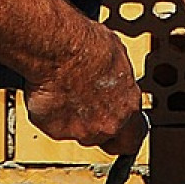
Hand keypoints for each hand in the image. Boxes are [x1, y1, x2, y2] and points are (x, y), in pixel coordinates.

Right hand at [20, 19, 145, 152]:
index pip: (133, 138)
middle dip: (97, 122)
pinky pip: (53, 125)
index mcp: (128, 107)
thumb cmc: (87, 45)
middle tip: (87, 102)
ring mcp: (81, 130)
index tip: (120, 127)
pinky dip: (51, 113)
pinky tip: (51, 92)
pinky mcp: (54, 129)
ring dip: (74, 117)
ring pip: (79, 132)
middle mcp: (107, 124)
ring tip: (67, 90)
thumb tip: (114, 76)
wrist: (57, 47)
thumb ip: (119, 79)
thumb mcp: (117, 55)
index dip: (125, 133)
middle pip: (104, 136)